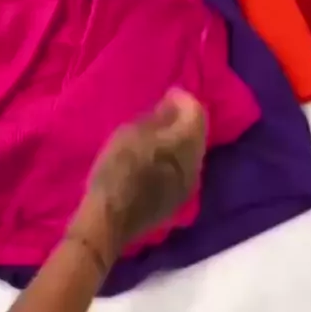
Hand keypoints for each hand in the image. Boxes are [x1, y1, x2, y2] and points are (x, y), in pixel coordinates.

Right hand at [70, 89, 206, 267]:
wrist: (111, 218)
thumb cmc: (115, 170)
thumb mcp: (129, 134)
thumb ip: (155, 118)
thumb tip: (171, 106)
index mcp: (184, 142)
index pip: (196, 111)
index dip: (183, 99)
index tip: (168, 93)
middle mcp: (195, 162)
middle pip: (199, 132)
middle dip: (186, 118)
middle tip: (166, 108)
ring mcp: (191, 183)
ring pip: (195, 152)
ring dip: (183, 138)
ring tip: (162, 132)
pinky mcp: (181, 198)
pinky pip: (187, 169)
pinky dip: (178, 156)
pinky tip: (162, 156)